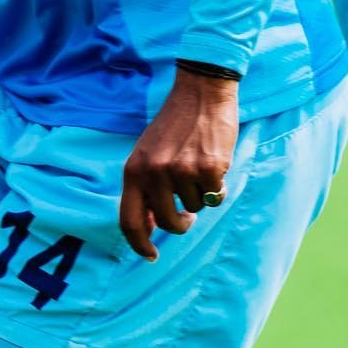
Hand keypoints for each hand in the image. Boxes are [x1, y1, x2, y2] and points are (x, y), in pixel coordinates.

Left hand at [119, 70, 239, 260]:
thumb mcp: (147, 154)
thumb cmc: (175, 125)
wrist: (201, 92)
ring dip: (200, 196)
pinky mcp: (209, 168)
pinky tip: (214, 164)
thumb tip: (149, 226)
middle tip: (186, 216)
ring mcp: (182, 171)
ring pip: (195, 208)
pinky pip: (215, 196)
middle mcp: (154, 173)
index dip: (139, 244)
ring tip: (198, 168)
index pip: (129, 220)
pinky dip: (217, 187)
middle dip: (180, 224)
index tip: (151, 255)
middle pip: (167, 222)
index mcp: (133, 170)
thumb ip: (145, 188)